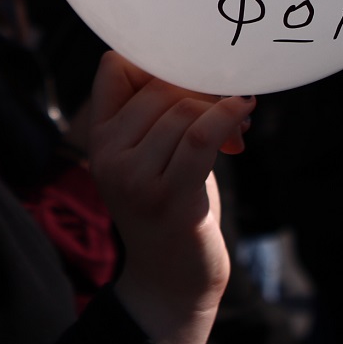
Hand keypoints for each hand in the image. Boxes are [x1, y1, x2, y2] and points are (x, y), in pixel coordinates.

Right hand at [86, 51, 253, 343]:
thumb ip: (163, 114)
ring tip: (237, 134)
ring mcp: (132, 177)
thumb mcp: (153, 155)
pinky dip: (228, 114)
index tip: (191, 84)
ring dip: (222, 111)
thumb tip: (209, 65)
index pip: (116, 65)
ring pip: (185, 110)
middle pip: (162, 86)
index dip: (159, 62)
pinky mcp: (167, 196)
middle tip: (233, 112)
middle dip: (204, 91)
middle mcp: (106, 154)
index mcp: (98, 137)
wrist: (172, 281)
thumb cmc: (171, 209)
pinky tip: (244, 111)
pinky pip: (200, 135)